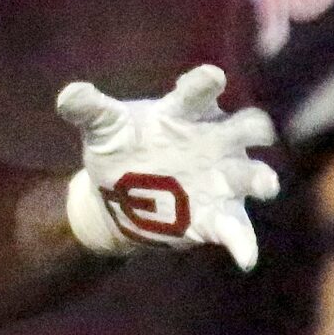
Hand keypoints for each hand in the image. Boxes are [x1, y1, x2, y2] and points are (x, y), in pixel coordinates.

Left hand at [57, 64, 280, 269]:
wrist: (123, 195)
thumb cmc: (123, 148)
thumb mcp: (104, 128)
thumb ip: (89, 110)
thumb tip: (69, 95)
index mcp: (186, 112)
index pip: (199, 92)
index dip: (206, 84)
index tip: (211, 76)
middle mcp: (215, 140)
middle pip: (247, 126)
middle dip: (254, 128)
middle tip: (257, 131)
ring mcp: (222, 177)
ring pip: (252, 174)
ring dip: (260, 179)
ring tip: (264, 186)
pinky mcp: (220, 215)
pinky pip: (238, 229)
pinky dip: (244, 243)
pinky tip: (245, 258)